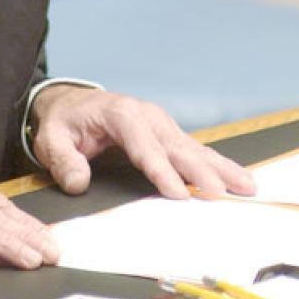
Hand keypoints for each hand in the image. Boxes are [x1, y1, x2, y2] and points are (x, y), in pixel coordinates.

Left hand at [29, 86, 256, 199]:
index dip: (162, 170)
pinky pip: (196, 152)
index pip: (144, 145)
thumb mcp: (52, 139)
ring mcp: (162, 125)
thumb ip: (63, 160)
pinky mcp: (169, 135)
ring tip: (247, 186)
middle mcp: (149, 117)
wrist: (72, 104)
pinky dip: (219, 166)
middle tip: (218, 194)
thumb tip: (78, 182)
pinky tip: (239, 180)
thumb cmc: (64, 122)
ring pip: (195, 149)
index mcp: (121, 114)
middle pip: (177, 147)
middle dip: (200, 171)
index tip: (179, 193)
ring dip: (222, 169)